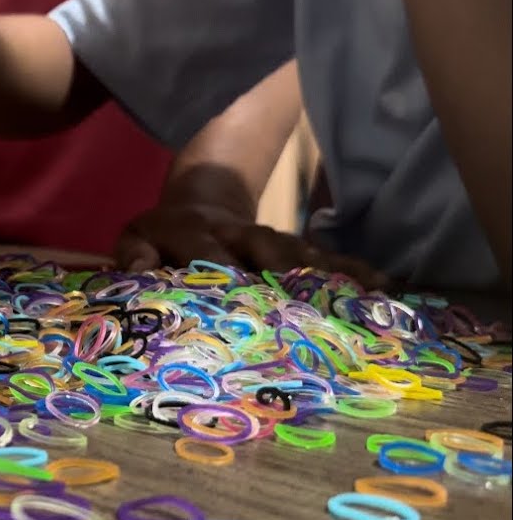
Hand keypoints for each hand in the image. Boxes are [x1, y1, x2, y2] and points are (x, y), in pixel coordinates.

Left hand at [115, 200, 390, 288]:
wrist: (198, 206)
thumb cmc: (160, 241)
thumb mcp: (136, 239)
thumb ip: (134, 254)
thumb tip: (134, 269)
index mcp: (192, 231)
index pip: (205, 249)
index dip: (217, 270)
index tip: (231, 300)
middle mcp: (237, 233)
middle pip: (263, 250)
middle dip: (280, 278)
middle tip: (300, 313)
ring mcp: (270, 241)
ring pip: (299, 256)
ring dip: (325, 277)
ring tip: (359, 302)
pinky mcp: (296, 250)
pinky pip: (328, 260)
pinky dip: (354, 273)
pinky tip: (385, 288)